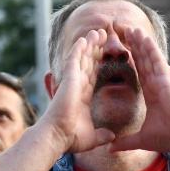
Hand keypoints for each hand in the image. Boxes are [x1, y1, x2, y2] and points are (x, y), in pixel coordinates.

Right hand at [40, 29, 114, 153]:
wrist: (57, 136)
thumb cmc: (71, 138)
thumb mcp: (93, 137)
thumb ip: (102, 135)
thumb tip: (112, 137)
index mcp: (83, 96)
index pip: (93, 75)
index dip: (99, 63)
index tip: (105, 54)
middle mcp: (77, 86)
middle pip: (89, 62)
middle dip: (96, 49)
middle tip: (104, 36)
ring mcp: (72, 81)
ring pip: (83, 58)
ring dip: (91, 44)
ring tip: (99, 32)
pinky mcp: (68, 78)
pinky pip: (74, 59)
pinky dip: (79, 48)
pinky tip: (85, 38)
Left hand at [109, 28, 169, 153]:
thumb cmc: (169, 137)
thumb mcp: (141, 139)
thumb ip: (125, 141)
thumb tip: (110, 148)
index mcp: (151, 93)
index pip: (138, 72)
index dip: (130, 60)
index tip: (121, 50)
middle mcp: (156, 84)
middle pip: (142, 60)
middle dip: (133, 46)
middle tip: (123, 31)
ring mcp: (162, 80)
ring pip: (149, 57)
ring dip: (140, 42)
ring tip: (130, 28)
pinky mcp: (167, 80)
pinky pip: (157, 61)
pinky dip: (150, 48)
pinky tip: (143, 37)